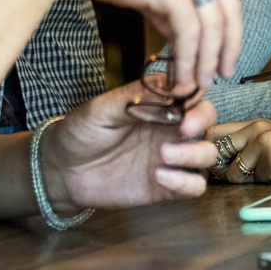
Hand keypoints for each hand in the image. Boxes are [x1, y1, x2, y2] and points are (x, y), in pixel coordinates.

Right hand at [23, 0, 240, 92]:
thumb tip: (181, 32)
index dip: (230, 25)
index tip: (224, 51)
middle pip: (230, 8)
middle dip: (228, 46)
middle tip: (223, 73)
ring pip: (212, 25)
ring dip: (207, 60)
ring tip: (198, 83)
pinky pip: (189, 32)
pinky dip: (188, 59)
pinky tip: (180, 76)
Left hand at [41, 85, 220, 209]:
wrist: (63, 171)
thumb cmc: (81, 132)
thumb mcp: (102, 108)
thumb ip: (135, 96)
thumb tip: (168, 82)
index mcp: (157, 105)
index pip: (190, 92)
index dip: (195, 92)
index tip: (185, 97)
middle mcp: (169, 129)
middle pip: (207, 120)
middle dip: (202, 121)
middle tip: (183, 127)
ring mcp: (170, 159)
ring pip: (206, 154)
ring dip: (194, 154)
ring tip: (163, 155)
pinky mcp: (166, 186)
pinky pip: (194, 185)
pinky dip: (186, 182)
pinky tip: (160, 176)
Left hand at [206, 118, 270, 183]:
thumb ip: (251, 146)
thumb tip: (221, 165)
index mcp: (255, 122)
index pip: (214, 131)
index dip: (206, 150)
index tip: (210, 166)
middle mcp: (256, 127)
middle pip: (214, 148)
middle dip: (216, 168)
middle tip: (230, 178)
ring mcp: (264, 141)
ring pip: (233, 172)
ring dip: (245, 180)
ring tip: (269, 175)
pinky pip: (255, 180)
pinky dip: (266, 184)